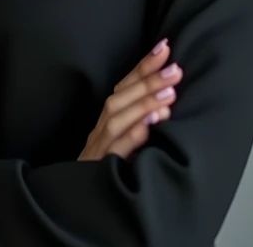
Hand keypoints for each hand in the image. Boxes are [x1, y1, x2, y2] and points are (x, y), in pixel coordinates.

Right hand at [77, 39, 181, 161]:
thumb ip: (139, 123)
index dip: (143, 66)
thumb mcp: (123, 144)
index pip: (125, 87)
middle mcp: (100, 130)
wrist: (77, 205)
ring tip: (169, 92)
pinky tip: (151, 125)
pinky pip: (115, 150)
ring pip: (117, 119)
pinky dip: (133, 135)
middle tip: (175, 67)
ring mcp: (97, 149)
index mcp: (107, 121)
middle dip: (148, 80)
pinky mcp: (98, 169)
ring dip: (144, 103)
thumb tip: (168, 99)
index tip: (164, 47)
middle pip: (120, 98)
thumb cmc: (106, 172)